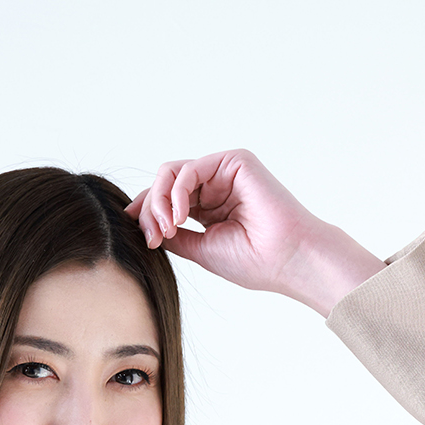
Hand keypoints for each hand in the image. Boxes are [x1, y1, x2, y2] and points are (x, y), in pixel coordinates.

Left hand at [125, 149, 385, 313]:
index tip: (137, 235)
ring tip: (166, 228)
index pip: (167, 201)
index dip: (146, 213)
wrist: (287, 259)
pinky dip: (177, 192)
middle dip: (150, 210)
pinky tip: (179, 217)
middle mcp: (215, 188)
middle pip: (164, 185)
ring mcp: (223, 173)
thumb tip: (146, 227)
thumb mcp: (200, 250)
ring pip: (172, 174)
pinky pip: (190, 170)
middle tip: (152, 238)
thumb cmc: (253, 262)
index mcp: (208, 209)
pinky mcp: (233, 161)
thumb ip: (174, 235)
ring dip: (160, 201)